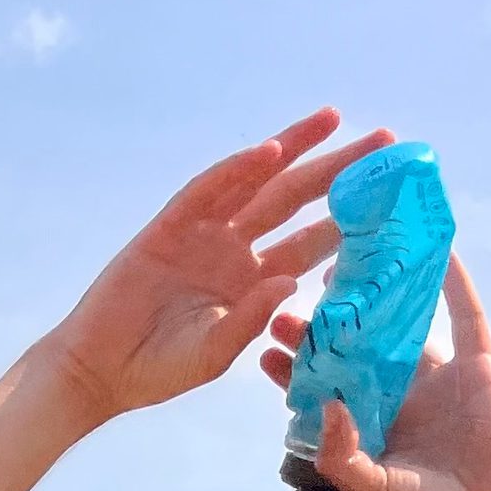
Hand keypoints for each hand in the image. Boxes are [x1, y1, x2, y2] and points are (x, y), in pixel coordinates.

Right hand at [50, 107, 392, 421]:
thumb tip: (291, 283)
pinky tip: (269, 151)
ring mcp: (201, 236)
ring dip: (294, 149)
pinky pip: (207, 193)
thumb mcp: (212, 356)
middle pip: (295, 200)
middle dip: (337, 171)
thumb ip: (250, 320)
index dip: (350, 221)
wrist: (97, 371)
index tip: (394, 202)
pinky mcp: (166, 228)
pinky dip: (234, 170)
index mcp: (253, 284)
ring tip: (334, 119)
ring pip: (257, 183)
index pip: (312, 245)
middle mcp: (233, 252)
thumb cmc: (157, 372)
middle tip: (384, 141)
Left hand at [259, 254, 490, 490]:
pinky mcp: (476, 367)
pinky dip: (454, 285)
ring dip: (377, 299)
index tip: (266, 350)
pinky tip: (437, 254)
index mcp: (367, 427)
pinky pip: (465, 317)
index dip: (294, 371)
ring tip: (342, 269)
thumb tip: (324, 405)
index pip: (322, 391)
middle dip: (321, 332)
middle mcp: (396, 397)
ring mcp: (435, 379)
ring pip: (402, 328)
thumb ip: (341, 454)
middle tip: (289, 308)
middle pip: (353, 353)